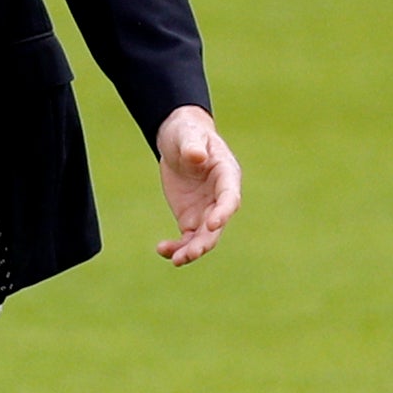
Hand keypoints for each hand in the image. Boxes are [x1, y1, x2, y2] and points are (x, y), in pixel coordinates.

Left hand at [154, 106, 241, 264]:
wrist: (177, 140)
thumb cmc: (187, 132)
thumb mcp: (188, 134)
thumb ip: (193, 145)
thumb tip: (197, 156)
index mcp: (226, 175)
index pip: (229, 198)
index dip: (223, 212)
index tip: (212, 224)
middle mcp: (219, 197)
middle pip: (217, 225)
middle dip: (205, 241)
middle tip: (191, 253)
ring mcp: (206, 210)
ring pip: (203, 237)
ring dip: (191, 250)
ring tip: (175, 259)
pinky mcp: (190, 217)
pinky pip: (186, 238)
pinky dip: (176, 247)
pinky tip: (162, 250)